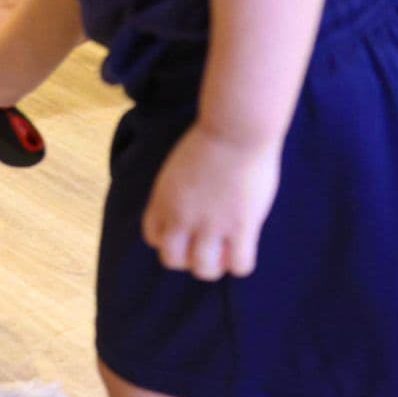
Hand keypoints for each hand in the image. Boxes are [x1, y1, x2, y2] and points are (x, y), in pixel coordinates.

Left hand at [143, 126, 282, 280]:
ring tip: (226, 251)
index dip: (169, 240)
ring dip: (214, 266)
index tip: (186, 233)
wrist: (236, 127)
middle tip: (205, 246)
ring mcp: (211, 224)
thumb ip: (177, 192)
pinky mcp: (241, 226)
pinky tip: (245, 247)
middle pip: (172, 259)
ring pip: (204, 269)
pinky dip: (240, 263)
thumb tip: (187, 209)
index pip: (153, 237)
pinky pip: (239, 265)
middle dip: (187, 258)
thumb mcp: (178, 166)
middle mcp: (181, 216)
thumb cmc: (213, 137)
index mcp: (163, 198)